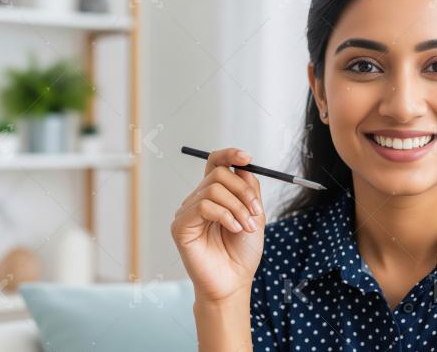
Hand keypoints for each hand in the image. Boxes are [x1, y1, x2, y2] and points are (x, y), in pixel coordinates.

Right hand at [171, 148, 265, 302]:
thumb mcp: (254, 215)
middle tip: (255, 211)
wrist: (234, 282)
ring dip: (237, 207)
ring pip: (213, 189)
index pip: (216, 164)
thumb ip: (249, 190)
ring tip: (245, 226)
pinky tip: (233, 229)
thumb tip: (244, 167)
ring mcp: (188, 212)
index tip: (247, 157)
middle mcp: (199, 200)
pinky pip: (204, 206)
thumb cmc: (241, 253)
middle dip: (243, 190)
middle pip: (219, 173)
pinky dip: (225, 215)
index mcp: (216, 196)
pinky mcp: (181, 226)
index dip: (229, 154)